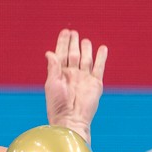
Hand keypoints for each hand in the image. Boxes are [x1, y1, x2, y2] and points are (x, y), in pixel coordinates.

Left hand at [45, 29, 107, 143]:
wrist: (71, 120)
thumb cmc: (57, 105)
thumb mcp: (52, 84)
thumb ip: (53, 67)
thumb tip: (49, 52)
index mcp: (60, 75)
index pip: (61, 54)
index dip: (63, 43)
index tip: (65, 32)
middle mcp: (73, 75)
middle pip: (74, 54)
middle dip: (73, 43)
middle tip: (73, 32)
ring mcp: (84, 79)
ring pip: (86, 59)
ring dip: (86, 48)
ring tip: (85, 40)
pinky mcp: (96, 84)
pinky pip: (99, 67)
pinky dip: (101, 58)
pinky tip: (102, 48)